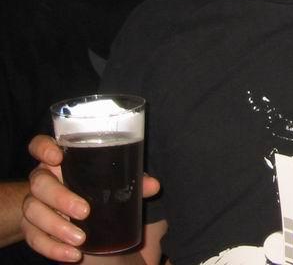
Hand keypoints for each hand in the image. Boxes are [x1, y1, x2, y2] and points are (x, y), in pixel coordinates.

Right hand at [21, 135, 159, 262]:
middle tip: (84, 211)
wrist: (80, 217)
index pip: (40, 146)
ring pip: (33, 211)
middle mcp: (43, 180)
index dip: (43, 148)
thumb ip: (133, 180)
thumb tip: (153, 185)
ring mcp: (35, 204)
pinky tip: (72, 254)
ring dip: (56, 227)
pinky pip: (34, 238)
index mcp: (60, 161)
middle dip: (59, 197)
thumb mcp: (115, 182)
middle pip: (38, 183)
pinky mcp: (33, 228)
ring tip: (80, 239)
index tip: (58, 157)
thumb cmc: (97, 188)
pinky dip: (52, 248)